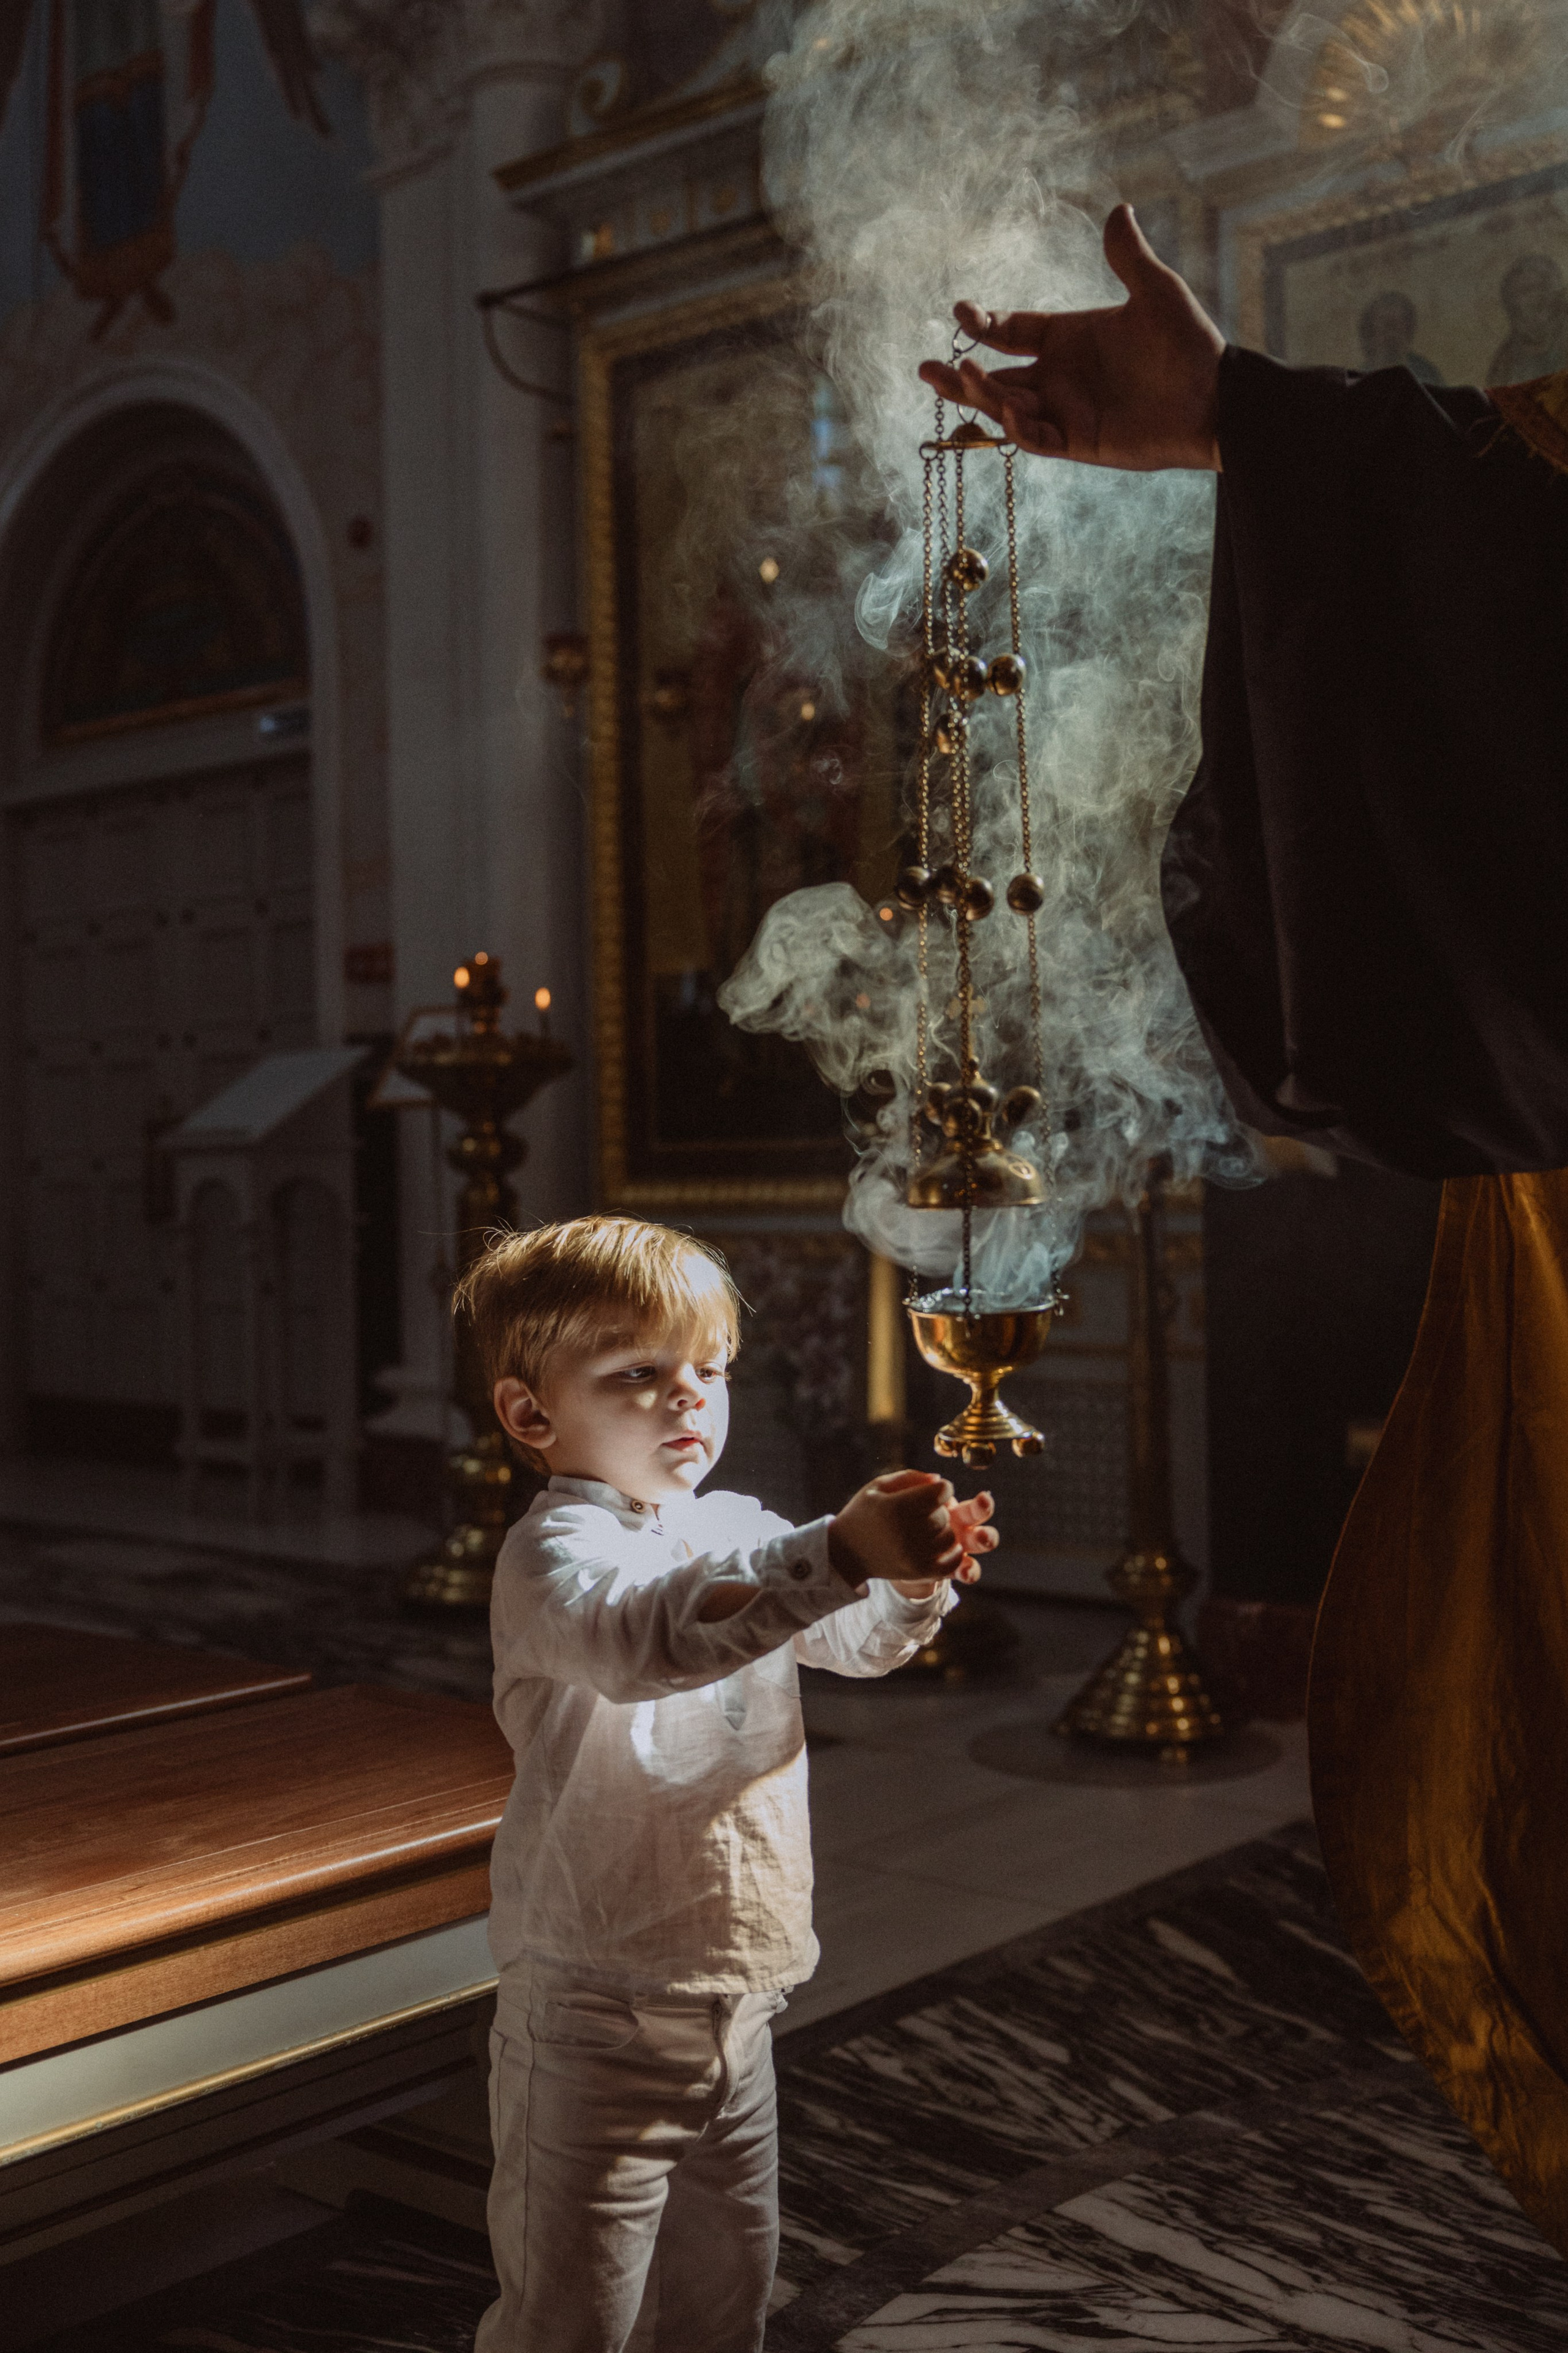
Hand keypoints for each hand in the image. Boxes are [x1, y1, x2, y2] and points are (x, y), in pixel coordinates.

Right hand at [829, 1470, 997, 1592]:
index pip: (941, 1492)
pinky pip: (950, 1563)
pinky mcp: (918, 1572)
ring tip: (929, 1528)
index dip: (940, 1489)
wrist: (846, 1553)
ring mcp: (914, 1555)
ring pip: (950, 1538)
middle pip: (945, 1515)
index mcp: (897, 1507)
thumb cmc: (864, 1513)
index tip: (933, 1492)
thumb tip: (939, 1480)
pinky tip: (945, 1546)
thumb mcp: (878, 1487)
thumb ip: (910, 1477)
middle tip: (925, 1512)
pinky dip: (953, 1554)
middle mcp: (907, 1532)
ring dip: (944, 1530)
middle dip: (939, 1510)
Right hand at [917, 204, 1223, 472]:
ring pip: (1007, 408)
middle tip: (925, 368)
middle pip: (995, 376)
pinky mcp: (1078, 442)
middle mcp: (1059, 376)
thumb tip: (1120, 210)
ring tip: (957, 379)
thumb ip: (1129, 258)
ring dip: (981, 397)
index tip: (962, 312)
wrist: (1216, 399)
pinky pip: (1039, 439)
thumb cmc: (1189, 344)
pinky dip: (1022, 429)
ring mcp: (1065, 411)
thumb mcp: (1157, 293)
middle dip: (960, 374)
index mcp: (1069, 337)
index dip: (985, 325)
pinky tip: (1010, 412)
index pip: (1012, 332)